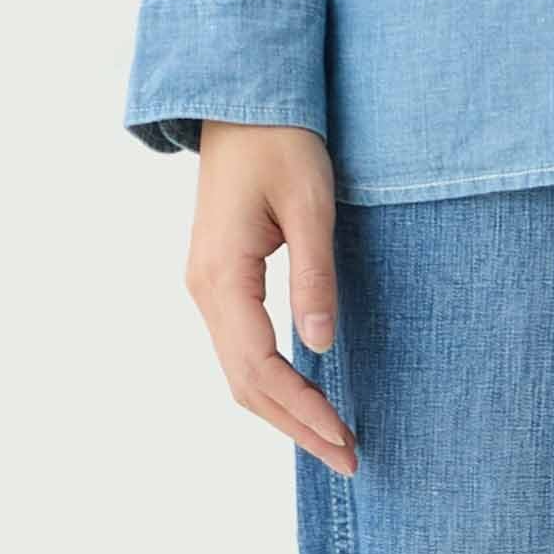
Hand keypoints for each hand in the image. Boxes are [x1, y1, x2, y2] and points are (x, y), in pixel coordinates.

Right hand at [183, 123, 358, 475]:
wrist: (241, 96)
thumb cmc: (280, 138)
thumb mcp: (309, 202)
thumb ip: (314, 274)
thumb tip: (321, 346)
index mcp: (222, 277)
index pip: (261, 368)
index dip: (302, 409)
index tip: (344, 439)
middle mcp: (204, 290)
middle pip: (245, 383)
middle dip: (296, 424)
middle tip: (348, 457)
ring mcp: (207, 286)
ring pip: (240, 370)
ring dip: (283, 408)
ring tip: (331, 437)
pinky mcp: (219, 278)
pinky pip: (240, 346)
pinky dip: (271, 380)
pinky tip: (302, 392)